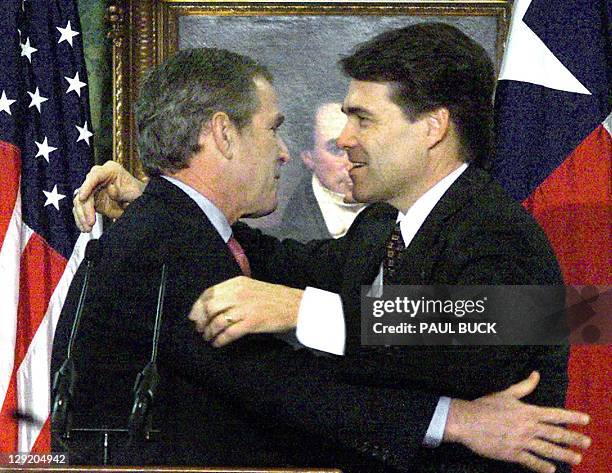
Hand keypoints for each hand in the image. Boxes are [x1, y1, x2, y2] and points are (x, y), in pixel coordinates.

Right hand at [73, 161, 146, 231]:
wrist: (138, 202)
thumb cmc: (137, 193)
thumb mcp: (134, 192)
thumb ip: (122, 191)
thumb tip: (111, 189)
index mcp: (110, 170)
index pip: (95, 175)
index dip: (87, 186)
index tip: (83, 198)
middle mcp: (99, 177)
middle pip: (84, 191)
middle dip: (85, 208)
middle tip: (91, 222)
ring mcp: (93, 188)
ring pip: (80, 201)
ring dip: (81, 216)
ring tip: (87, 228)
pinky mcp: (91, 200)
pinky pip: (81, 208)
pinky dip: (81, 219)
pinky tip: (84, 227)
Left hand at [189, 276, 302, 346]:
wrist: (294, 305)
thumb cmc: (273, 297)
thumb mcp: (250, 287)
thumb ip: (232, 292)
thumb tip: (211, 305)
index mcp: (237, 283)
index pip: (209, 293)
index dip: (197, 306)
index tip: (193, 316)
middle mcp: (239, 293)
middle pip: (210, 307)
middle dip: (200, 320)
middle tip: (199, 329)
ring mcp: (245, 308)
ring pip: (217, 321)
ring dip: (209, 332)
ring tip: (208, 337)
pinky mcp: (252, 322)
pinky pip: (229, 333)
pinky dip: (220, 340)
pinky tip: (217, 343)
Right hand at [445, 371, 590, 472]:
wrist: (467, 421)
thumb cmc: (485, 406)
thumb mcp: (506, 393)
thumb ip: (524, 386)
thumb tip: (536, 374)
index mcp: (528, 412)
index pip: (555, 414)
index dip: (572, 417)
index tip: (586, 419)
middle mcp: (528, 427)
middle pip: (556, 434)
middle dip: (573, 438)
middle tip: (587, 442)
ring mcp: (521, 441)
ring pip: (548, 449)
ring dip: (564, 454)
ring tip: (576, 458)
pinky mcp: (512, 453)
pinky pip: (531, 461)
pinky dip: (542, 466)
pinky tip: (551, 470)